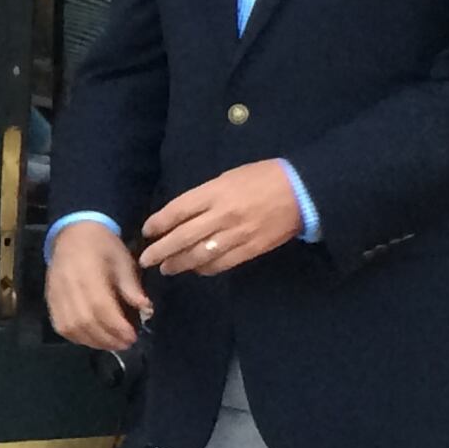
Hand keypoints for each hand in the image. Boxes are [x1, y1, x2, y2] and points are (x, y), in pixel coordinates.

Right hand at [45, 221, 150, 351]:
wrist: (73, 233)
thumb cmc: (102, 245)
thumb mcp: (123, 259)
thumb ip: (131, 286)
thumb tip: (146, 309)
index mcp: (88, 271)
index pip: (100, 306)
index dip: (116, 326)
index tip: (132, 336)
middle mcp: (68, 285)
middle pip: (84, 321)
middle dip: (107, 338)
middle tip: (126, 344)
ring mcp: (56, 294)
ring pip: (71, 327)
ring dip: (93, 341)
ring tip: (112, 344)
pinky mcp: (50, 300)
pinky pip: (60, 326)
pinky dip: (77, 338)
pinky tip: (93, 339)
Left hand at [139, 163, 305, 277]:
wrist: (300, 191)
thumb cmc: (262, 177)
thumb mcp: (228, 177)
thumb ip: (205, 196)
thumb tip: (182, 215)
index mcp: (215, 192)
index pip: (178, 210)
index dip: (159, 223)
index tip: (147, 231)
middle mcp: (223, 214)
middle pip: (183, 237)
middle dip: (161, 250)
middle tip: (147, 260)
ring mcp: (237, 235)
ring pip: (200, 254)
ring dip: (180, 264)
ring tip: (167, 269)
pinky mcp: (251, 250)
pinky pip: (223, 263)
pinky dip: (206, 269)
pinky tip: (196, 270)